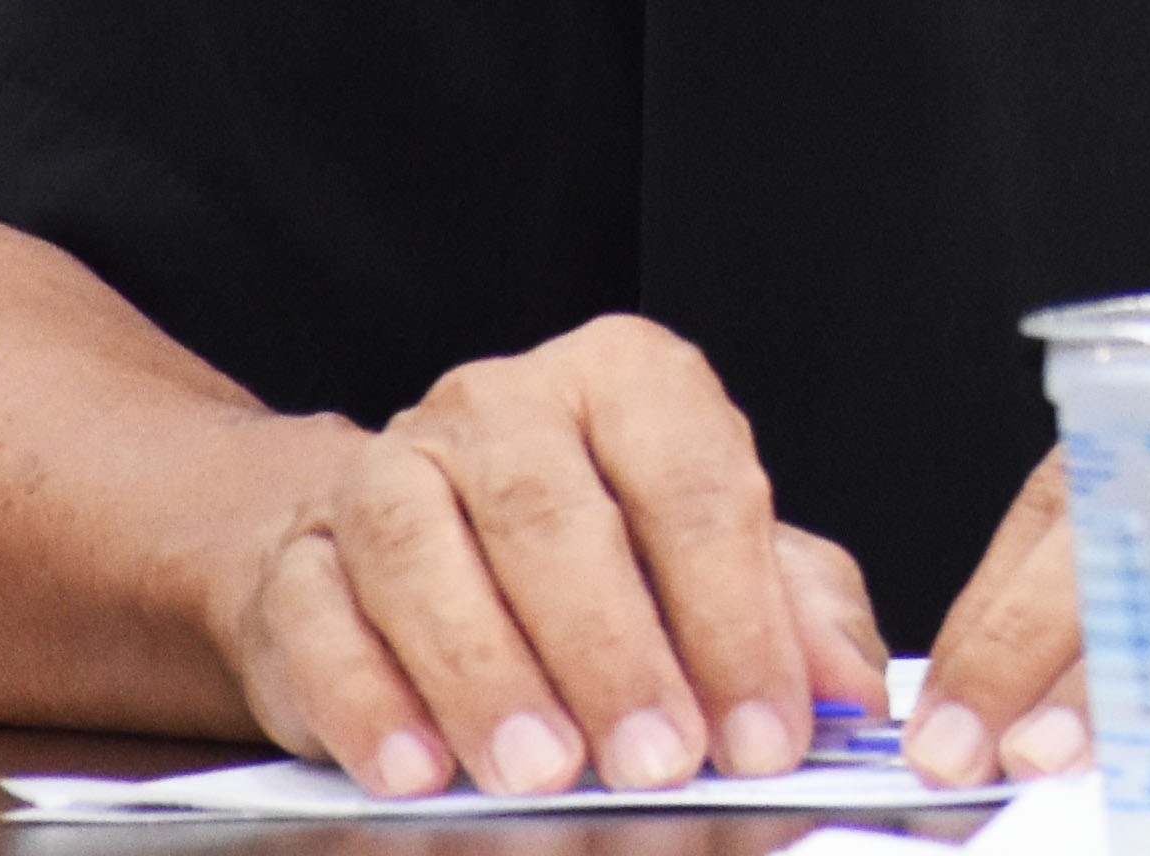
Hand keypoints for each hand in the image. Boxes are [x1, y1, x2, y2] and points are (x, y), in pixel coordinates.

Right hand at [211, 313, 885, 801]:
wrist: (408, 554)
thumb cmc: (596, 556)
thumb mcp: (716, 567)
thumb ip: (795, 615)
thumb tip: (851, 693)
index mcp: (624, 380)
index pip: (693, 480)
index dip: (735, 616)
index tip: (763, 732)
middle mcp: (501, 406)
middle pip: (554, 516)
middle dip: (613, 653)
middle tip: (657, 760)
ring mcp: (387, 472)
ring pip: (426, 557)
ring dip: (488, 676)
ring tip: (542, 770)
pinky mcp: (298, 559)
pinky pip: (321, 619)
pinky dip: (370, 701)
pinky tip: (419, 769)